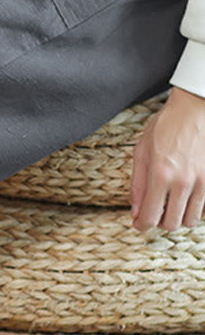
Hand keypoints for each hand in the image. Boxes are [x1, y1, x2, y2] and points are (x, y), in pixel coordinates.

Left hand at [131, 86, 204, 230]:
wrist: (195, 109)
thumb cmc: (164, 127)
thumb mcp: (141, 152)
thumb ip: (137, 185)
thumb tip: (136, 212)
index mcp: (160, 175)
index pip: (151, 217)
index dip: (142, 226)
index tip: (139, 224)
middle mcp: (184, 182)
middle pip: (173, 224)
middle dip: (160, 223)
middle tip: (155, 212)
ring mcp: (203, 181)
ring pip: (191, 219)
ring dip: (179, 217)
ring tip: (170, 205)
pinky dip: (195, 209)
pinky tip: (186, 197)